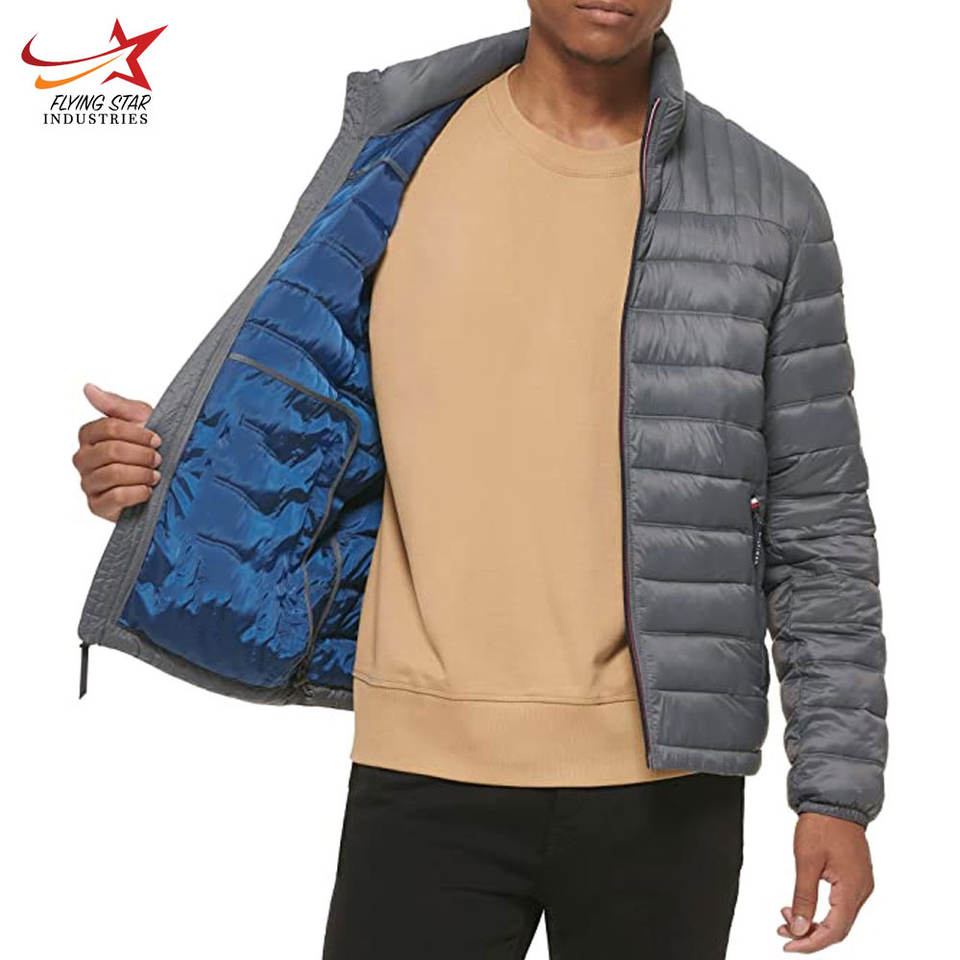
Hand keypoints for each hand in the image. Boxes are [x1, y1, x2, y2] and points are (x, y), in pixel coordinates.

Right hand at [73, 383, 161, 520]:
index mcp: (89, 436)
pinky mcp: (97, 506)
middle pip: (111, 451)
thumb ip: (116, 406)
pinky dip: (137, 492)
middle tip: (158, 459)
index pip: (108, 428)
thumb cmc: (152, 447)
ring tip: (156, 475)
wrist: (166, 480)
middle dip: (142, 455)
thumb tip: (88, 388)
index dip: (138, 434)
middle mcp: (83, 459)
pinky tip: (148, 490)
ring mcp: (88, 483)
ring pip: (113, 473)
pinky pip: (115, 497)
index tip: (157, 439)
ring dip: (142, 474)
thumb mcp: (141, 420)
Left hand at [778, 812, 873, 951]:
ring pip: (839, 918)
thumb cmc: (822, 825)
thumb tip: (798, 926)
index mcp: (852, 888)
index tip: (790, 946)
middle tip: (783, 931)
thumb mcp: (807, 861)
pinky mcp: (855, 878)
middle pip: (838, 928)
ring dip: (814, 922)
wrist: (835, 801)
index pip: (835, 931)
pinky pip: (841, 905)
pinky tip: (803, 905)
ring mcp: (861, 885)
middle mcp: (862, 890)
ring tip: (788, 917)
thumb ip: (803, 896)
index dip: (811, 943)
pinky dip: (822, 911)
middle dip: (810, 934)